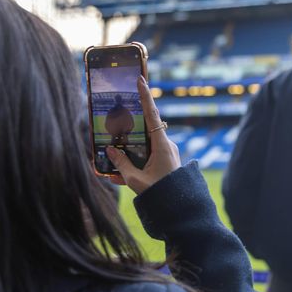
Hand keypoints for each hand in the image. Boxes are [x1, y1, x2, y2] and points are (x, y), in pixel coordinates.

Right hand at [107, 75, 179, 193]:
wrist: (180, 211)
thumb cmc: (160, 194)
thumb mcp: (136, 180)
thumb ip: (122, 164)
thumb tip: (111, 150)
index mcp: (162, 145)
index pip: (152, 115)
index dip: (145, 96)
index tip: (140, 79)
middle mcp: (166, 146)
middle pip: (146, 128)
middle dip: (131, 124)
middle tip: (117, 116)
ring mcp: (167, 155)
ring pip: (146, 144)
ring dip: (131, 147)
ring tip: (113, 150)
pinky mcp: (166, 164)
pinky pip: (148, 157)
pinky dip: (135, 162)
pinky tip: (118, 175)